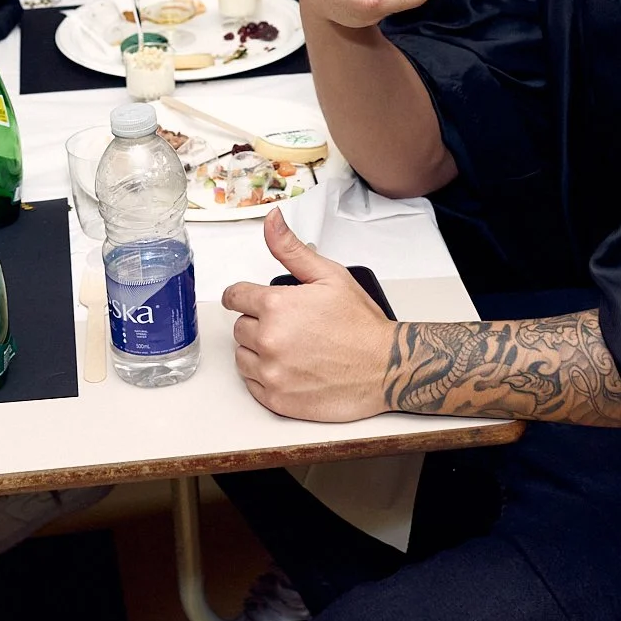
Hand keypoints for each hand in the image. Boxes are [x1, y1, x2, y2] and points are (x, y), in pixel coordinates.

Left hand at [221, 210, 397, 421]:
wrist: (386, 368)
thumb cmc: (361, 324)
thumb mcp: (330, 276)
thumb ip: (291, 249)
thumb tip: (272, 220)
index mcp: (276, 307)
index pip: (234, 297)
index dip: (243, 297)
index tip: (249, 301)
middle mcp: (268, 340)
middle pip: (240, 327)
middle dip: (259, 324)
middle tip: (290, 327)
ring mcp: (271, 373)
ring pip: (243, 357)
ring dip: (259, 352)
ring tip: (292, 349)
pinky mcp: (277, 400)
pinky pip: (253, 385)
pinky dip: (266, 378)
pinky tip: (291, 370)